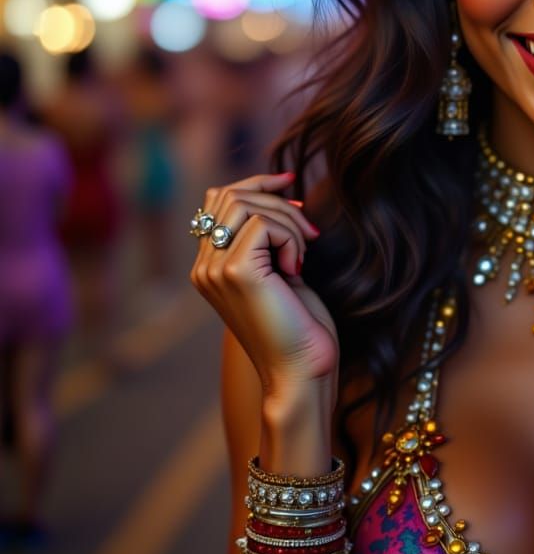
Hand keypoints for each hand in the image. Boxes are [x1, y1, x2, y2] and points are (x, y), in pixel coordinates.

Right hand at [189, 172, 338, 402]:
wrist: (301, 370)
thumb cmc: (299, 324)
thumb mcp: (280, 269)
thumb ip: (268, 236)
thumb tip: (281, 190)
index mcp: (209, 265)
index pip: (218, 199)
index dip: (256, 183)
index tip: (291, 186)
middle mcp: (203, 267)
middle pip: (231, 194)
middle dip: (278, 202)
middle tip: (309, 231)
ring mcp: (214, 269)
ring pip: (246, 204)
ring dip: (287, 219)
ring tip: (303, 252)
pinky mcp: (236, 272)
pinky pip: (263, 224)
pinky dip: (291, 237)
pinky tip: (296, 269)